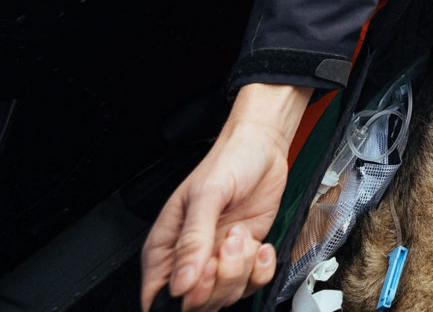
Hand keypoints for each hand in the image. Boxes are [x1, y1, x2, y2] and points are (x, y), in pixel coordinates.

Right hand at [142, 83, 311, 310]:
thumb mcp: (206, 196)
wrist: (263, 147)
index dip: (183, 298)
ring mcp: (219, 258)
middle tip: (229, 243)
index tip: (204, 274)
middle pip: (196, 303)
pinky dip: (261, 270)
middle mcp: (190, 258)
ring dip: (242, 269)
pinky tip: (261, 244)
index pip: (157, 298)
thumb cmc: (228, 162)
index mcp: (165, 247)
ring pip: (226, 296)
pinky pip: (253, 284)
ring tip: (242, 234)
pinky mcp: (244, 256)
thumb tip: (181, 283)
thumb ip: (193, 240)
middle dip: (219, 280)